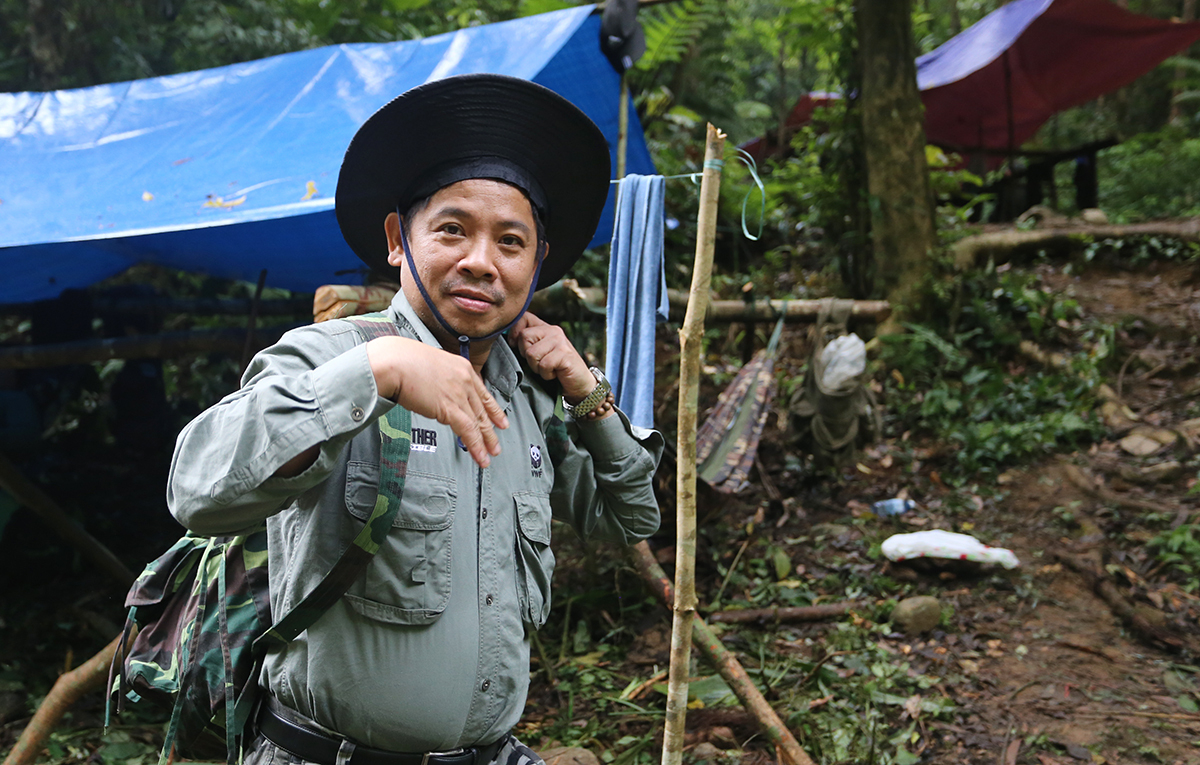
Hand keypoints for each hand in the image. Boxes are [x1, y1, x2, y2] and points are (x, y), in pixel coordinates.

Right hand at [366, 336, 507, 467]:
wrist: (393, 362)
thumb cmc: (401, 361)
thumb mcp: (430, 364)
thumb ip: (439, 379)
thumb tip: (436, 392)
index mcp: (462, 367)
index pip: (482, 393)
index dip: (493, 410)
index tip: (499, 420)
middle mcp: (465, 380)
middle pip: (482, 410)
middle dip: (491, 430)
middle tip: (495, 444)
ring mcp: (459, 394)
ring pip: (478, 423)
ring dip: (485, 442)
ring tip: (489, 456)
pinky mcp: (450, 408)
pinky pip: (468, 431)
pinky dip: (475, 446)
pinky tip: (479, 456)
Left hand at [507, 312, 594, 402]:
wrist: (580, 383)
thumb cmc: (556, 369)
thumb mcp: (540, 352)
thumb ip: (528, 343)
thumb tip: (507, 340)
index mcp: (546, 328)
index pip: (523, 317)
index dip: (514, 332)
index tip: (514, 345)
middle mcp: (553, 331)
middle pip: (524, 337)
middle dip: (527, 355)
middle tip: (540, 362)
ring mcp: (560, 342)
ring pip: (531, 353)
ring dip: (537, 367)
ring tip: (549, 368)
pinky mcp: (565, 354)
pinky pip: (543, 365)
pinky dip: (547, 374)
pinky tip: (555, 373)